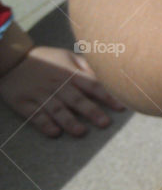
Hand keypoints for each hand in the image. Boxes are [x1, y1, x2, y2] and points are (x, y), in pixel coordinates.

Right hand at [0, 46, 123, 135]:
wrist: (10, 59)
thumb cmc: (45, 59)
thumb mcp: (66, 56)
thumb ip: (86, 66)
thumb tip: (107, 73)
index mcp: (69, 73)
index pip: (93, 85)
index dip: (108, 96)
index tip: (122, 107)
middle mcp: (57, 85)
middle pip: (76, 99)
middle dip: (91, 111)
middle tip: (105, 123)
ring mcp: (39, 94)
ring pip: (56, 109)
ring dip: (69, 121)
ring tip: (81, 132)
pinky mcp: (23, 103)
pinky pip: (35, 115)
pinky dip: (44, 124)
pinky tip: (54, 133)